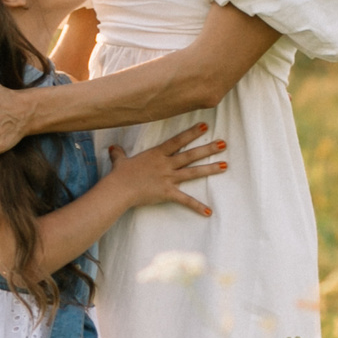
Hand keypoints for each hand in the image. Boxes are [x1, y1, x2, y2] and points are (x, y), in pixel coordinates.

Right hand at [103, 122, 225, 215]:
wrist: (119, 189)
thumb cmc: (119, 175)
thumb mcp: (120, 161)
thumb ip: (119, 153)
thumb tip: (112, 147)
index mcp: (157, 154)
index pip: (178, 140)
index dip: (192, 133)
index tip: (205, 126)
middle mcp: (166, 164)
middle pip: (190, 155)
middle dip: (208, 149)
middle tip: (224, 143)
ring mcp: (168, 178)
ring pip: (193, 172)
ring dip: (210, 169)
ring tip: (225, 165)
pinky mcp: (168, 193)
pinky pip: (185, 200)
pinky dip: (197, 207)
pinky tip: (209, 212)